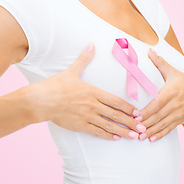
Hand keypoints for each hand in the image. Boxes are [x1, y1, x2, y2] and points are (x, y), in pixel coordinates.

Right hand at [27, 42, 145, 139]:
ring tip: (134, 136)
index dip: (128, 107)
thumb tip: (91, 44)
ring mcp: (86, 117)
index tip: (138, 112)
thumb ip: (84, 59)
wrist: (40, 101)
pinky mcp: (79, 126)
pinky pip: (96, 132)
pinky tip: (116, 138)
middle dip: (131, 122)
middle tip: (142, 127)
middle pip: (116, 115)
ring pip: (109, 125)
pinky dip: (107, 135)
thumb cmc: (55, 86)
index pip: (115, 101)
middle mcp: (92, 105)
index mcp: (93, 92)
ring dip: (123, 131)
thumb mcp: (72, 71)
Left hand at [137, 48, 183, 141]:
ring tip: (138, 137)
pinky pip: (168, 129)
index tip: (135, 116)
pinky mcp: (179, 121)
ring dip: (150, 131)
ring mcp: (178, 114)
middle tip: (132, 129)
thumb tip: (150, 50)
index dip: (146, 111)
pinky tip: (151, 139)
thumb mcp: (174, 72)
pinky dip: (160, 135)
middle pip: (158, 116)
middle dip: (145, 124)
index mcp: (172, 91)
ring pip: (162, 124)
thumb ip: (160, 63)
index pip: (157, 103)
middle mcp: (175, 104)